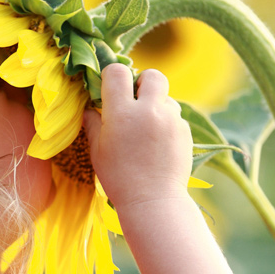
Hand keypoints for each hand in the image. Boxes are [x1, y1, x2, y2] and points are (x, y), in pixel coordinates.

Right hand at [83, 64, 192, 209]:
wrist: (153, 201)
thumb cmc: (118, 178)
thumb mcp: (98, 151)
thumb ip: (93, 124)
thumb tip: (89, 108)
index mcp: (122, 113)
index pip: (118, 72)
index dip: (113, 76)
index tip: (110, 89)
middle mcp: (149, 110)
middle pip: (152, 75)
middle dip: (143, 82)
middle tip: (135, 101)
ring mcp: (171, 120)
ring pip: (166, 97)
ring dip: (157, 105)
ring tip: (147, 129)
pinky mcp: (185, 131)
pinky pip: (175, 117)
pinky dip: (166, 124)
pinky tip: (158, 144)